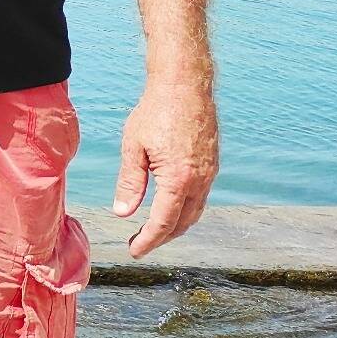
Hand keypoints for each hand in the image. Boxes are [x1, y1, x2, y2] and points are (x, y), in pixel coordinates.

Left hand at [111, 76, 218, 257]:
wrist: (185, 86)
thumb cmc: (155, 112)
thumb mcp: (133, 147)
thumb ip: (130, 182)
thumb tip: (123, 213)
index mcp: (178, 179)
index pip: (163, 222)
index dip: (148, 241)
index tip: (134, 251)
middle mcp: (200, 181)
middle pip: (183, 222)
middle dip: (162, 237)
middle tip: (140, 243)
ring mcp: (210, 173)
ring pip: (195, 211)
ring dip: (175, 225)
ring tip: (153, 230)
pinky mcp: (213, 164)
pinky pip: (201, 196)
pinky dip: (185, 209)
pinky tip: (170, 206)